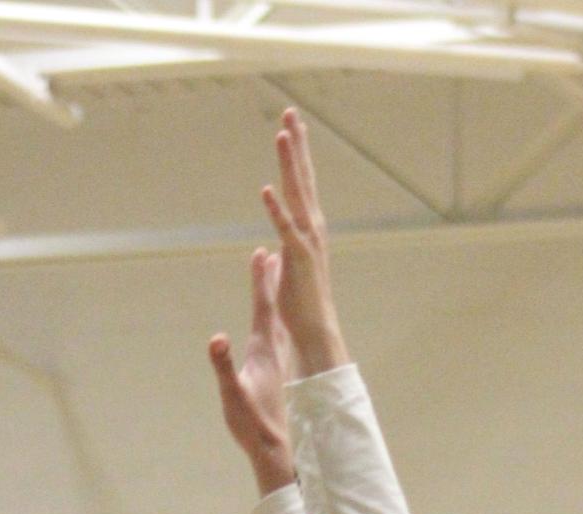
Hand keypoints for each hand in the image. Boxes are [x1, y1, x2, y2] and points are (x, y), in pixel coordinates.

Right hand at [208, 246, 294, 497]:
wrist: (275, 449)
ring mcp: (276, 363)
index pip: (263, 307)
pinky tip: (272, 325)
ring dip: (274, 298)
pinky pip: (277, 338)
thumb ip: (223, 366)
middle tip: (272, 252)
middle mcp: (273, 352)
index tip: (262, 252)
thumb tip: (216, 339)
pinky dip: (274, 321)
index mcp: (263, 351)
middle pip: (273, 307)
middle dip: (271, 279)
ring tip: (276, 280)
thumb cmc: (252, 424)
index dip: (261, 280)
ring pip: (277, 321)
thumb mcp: (232, 395)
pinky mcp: (275, 375)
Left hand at [261, 107, 349, 376]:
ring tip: (282, 134)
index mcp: (309, 227)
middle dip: (297, 144)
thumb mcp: (290, 265)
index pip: (302, 183)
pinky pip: (285, 229)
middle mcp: (312, 228)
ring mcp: (306, 242)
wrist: (315, 331)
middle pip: (302, 178)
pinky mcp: (298, 259)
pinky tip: (266, 188)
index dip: (298, 153)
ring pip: (296, 194)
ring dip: (289, 163)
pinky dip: (276, 209)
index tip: (293, 125)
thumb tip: (274, 240)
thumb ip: (285, 245)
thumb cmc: (301, 303)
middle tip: (291, 112)